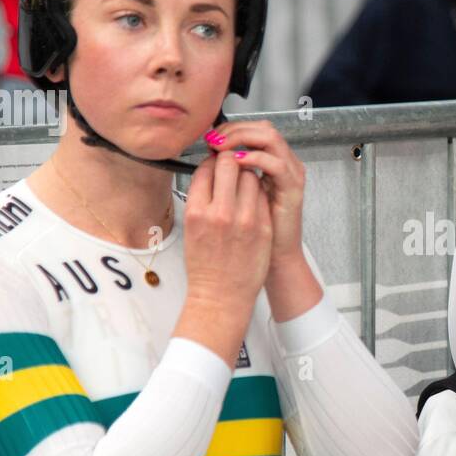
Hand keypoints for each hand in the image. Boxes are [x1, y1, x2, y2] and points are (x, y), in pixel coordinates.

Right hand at [182, 149, 272, 313]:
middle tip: (232, 165)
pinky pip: (263, 195)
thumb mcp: (191, 229)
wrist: (221, 296)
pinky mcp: (263, 226)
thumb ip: (201, 200)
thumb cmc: (204, 266)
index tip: (215, 163)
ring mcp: (245, 219)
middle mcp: (220, 213)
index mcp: (197, 212)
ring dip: (247, 174)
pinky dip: (258, 192)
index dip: (211, 161)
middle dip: (231, 160)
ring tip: (243, 185)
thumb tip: (210, 173)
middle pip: (229, 163)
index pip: (206, 168)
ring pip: (250, 175)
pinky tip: (253, 201)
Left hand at [203, 120, 306, 266]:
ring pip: (269, 137)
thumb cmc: (254, 234)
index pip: (254, 130)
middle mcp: (285, 164)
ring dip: (242, 138)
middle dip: (234, 129)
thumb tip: (210, 157)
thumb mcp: (240, 198)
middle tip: (213, 139)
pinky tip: (237, 161)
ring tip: (221, 147)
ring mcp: (291, 174)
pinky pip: (275, 164)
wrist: (273, 261)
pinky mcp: (293, 189)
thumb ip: (232, 176)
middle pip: (263, 128)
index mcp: (273, 164)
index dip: (230, 129)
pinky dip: (254, 158)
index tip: (208, 137)